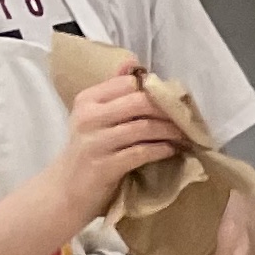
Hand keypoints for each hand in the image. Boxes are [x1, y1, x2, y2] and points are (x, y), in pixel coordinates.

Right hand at [45, 71, 186, 219]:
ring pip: (144, 127)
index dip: (156, 89)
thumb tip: (134, 65)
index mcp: (87, 100)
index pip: (127, 83)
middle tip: (188, 117)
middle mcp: (89, 117)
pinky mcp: (106, 166)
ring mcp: (96, 142)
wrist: (67, 189)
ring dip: (171, 131)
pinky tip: (173, 150)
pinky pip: (142, 152)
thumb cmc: (88, 151)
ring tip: (186, 135)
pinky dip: (162, 150)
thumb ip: (114, 95)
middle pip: (139, 102)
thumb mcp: (95, 118)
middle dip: (168, 110)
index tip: (175, 98)